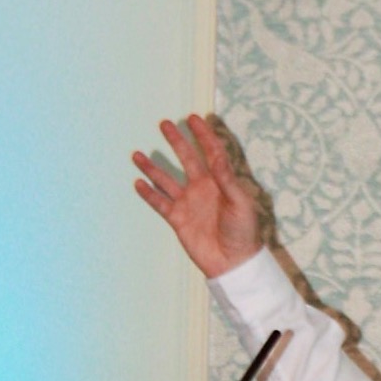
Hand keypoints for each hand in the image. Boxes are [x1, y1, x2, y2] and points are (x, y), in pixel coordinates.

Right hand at [132, 114, 261, 278]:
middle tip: (164, 123)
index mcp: (220, 181)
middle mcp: (202, 188)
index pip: (211, 152)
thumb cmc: (243, 232)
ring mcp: (188, 203)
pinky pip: (160, 203)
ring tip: (136, 154)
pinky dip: (148, 194)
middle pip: (186, 159)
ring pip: (166, 180)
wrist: (233, 262)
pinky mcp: (178, 220)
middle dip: (176, 141)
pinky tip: (138, 183)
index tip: (193, 118)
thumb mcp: (239, 203)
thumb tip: (216, 156)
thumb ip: (227, 179)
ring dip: (152, 168)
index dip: (203, 135)